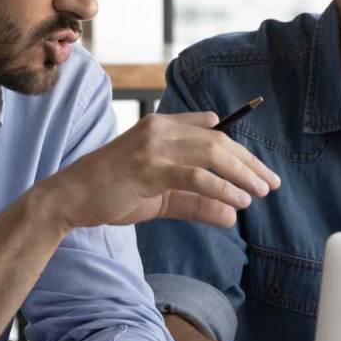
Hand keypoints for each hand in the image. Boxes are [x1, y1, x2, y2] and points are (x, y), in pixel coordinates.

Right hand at [40, 112, 280, 229]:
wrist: (69, 198)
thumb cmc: (111, 194)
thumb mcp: (162, 198)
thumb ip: (197, 203)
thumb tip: (234, 215)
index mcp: (161, 126)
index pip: (212, 130)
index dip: (240, 150)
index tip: (259, 170)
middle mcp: (159, 128)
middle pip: (219, 140)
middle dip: (249, 162)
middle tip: (271, 183)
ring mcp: (153, 146)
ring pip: (212, 154)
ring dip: (241, 174)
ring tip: (259, 193)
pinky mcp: (148, 168)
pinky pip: (196, 176)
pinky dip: (221, 188)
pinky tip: (238, 201)